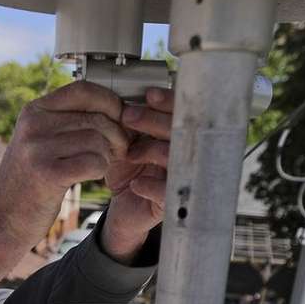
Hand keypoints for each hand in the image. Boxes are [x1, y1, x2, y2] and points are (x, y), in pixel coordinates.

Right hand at [0, 81, 128, 248]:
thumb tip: (114, 106)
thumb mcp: (39, 142)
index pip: (82, 90)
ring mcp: (38, 149)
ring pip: (98, 140)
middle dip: (116, 135)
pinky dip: (100, 170)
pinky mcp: (48, 174)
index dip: (110, 102)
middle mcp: (33, 125)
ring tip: (97, 166)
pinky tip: (90, 176)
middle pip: (96, 118)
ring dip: (107, 156)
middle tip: (117, 150)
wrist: (3, 219)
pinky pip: (95, 162)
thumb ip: (66, 122)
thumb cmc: (29, 182)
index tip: (120, 118)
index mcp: (33, 111)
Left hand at [102, 86, 172, 263]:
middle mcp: (183, 153)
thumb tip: (122, 99)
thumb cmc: (127, 171)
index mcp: (174, 134)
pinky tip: (135, 184)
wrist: (124, 208)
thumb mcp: (124, 142)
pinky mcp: (172, 201)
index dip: (169, 101)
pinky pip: (167, 191)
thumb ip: (128, 123)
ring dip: (149, 151)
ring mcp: (180, 177)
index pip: (182, 112)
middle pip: (180, 130)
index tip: (149, 95)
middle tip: (127, 116)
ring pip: (174, 157)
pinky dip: (150, 186)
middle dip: (154, 120)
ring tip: (129, 154)